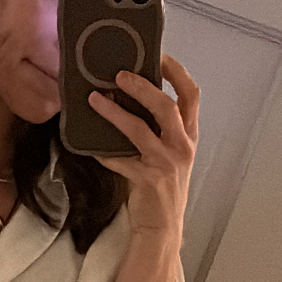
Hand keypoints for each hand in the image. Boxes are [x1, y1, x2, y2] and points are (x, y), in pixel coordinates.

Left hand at [88, 51, 198, 241]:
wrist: (161, 227)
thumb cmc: (162, 187)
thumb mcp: (168, 153)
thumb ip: (158, 128)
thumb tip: (128, 98)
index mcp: (189, 135)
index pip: (191, 95)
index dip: (176, 72)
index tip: (158, 54)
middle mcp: (183, 146)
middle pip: (167, 106)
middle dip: (143, 86)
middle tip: (119, 74)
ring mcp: (166, 163)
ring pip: (140, 129)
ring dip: (115, 112)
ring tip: (95, 99)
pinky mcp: (148, 179)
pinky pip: (120, 160)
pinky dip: (104, 152)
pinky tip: (90, 146)